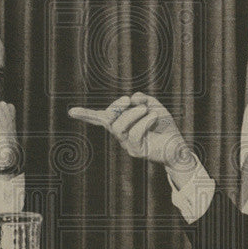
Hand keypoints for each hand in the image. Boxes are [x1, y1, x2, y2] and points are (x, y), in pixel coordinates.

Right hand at [69, 93, 196, 175]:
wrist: (177, 145)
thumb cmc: (163, 126)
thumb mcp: (154, 106)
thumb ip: (143, 100)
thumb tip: (133, 97)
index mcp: (122, 123)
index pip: (100, 118)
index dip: (86, 115)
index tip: (71, 112)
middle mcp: (121, 135)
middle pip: (108, 120)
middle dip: (116, 107)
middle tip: (128, 100)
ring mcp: (127, 144)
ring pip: (119, 127)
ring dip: (132, 113)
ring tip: (146, 109)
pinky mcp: (137, 151)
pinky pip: (135, 132)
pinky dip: (145, 120)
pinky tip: (154, 117)